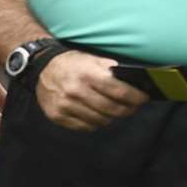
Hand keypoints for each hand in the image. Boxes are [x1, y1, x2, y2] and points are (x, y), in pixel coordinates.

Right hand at [34, 50, 149, 130]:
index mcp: (88, 74)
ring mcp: (65, 105)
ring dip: (112, 117)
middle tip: (134, 107)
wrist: (43, 68)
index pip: (119, 91)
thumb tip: (136, 80)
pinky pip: (85, 127)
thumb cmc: (74, 63)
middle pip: (112, 109)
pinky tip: (97, 114)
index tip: (144, 99)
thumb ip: (113, 70)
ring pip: (100, 121)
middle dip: (128, 110)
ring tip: (115, 110)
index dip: (136, 97)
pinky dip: (96, 123)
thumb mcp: (94, 59)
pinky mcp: (57, 116)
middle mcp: (76, 91)